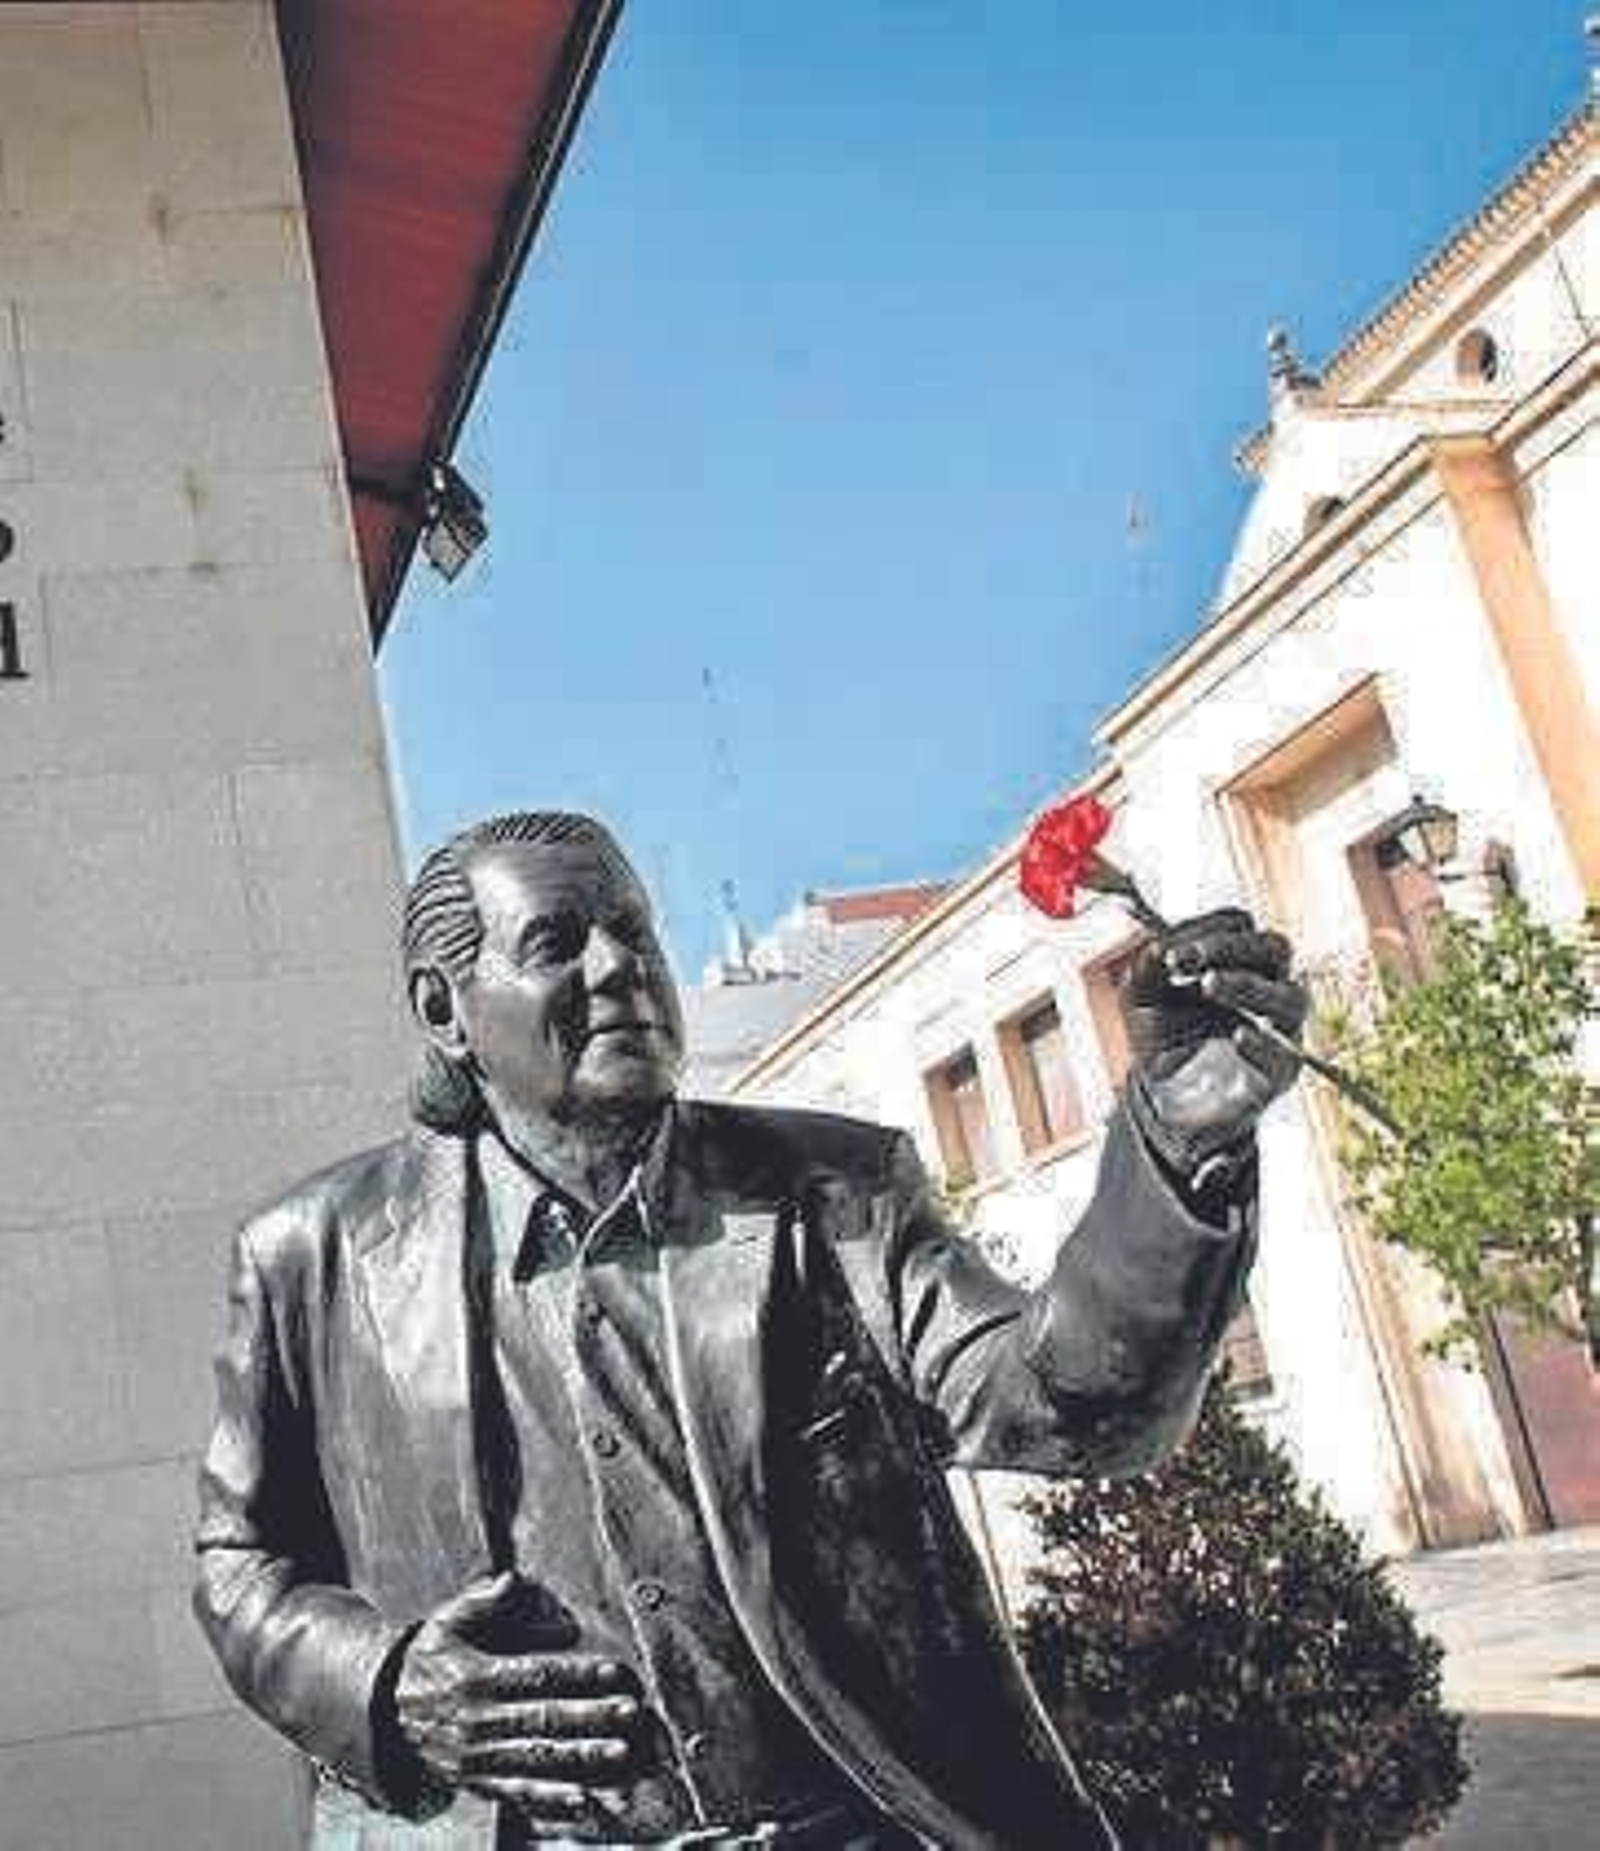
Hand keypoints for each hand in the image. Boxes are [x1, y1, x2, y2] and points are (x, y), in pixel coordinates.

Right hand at [394, 1572, 641, 1822]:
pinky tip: (583, 1802)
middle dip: (590, 1716)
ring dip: (580, 1758)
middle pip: (542, 1719)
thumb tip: (513, 1582)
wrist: (380, 1711)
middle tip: (630, 1712)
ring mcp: (476, 1757)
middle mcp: (476, 1721)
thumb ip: (482, 1601)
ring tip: (618, 1753)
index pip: (536, 1675)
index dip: (577, 1674)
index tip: (615, 1672)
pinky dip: (550, 1801)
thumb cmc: (426, 1658)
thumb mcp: (445, 1622)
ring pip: (535, 1759)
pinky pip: (516, 1794)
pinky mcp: (475, 1782)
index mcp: (475, 1678)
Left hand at [1121, 907, 1307, 1166]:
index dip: (1207, 931)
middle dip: (1230, 947)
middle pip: (1276, 948)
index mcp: (1238, 963)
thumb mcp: (1140, 999)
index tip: (1168, 952)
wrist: (1163, 1101)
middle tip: (1184, 959)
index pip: (1241, 928)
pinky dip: (1264, 1044)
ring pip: (1291, 998)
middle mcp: (1267, 989)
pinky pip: (1285, 1056)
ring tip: (1208, 984)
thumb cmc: (1161, 1037)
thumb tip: (1158, 947)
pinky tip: (1239, 1036)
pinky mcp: (1277, 1076)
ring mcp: (1278, 1031)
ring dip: (1248, 985)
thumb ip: (1145, 969)